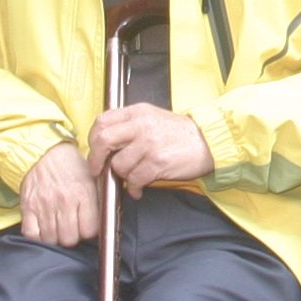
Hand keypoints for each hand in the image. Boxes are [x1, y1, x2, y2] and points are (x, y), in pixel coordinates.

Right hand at [17, 141, 100, 244]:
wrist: (43, 152)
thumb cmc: (70, 165)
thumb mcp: (92, 176)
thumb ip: (100, 199)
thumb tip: (107, 219)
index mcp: (84, 193)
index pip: (90, 230)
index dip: (89, 231)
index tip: (87, 226)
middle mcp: (64, 201)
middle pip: (70, 239)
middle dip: (73, 236)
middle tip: (72, 226)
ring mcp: (45, 206)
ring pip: (52, 240)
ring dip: (56, 237)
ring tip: (59, 227)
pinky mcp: (28, 208)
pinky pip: (33, 235)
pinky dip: (39, 236)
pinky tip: (44, 228)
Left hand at [90, 104, 213, 196]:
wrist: (207, 142)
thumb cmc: (179, 132)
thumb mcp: (151, 117)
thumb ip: (128, 124)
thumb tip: (103, 141)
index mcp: (137, 112)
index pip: (102, 121)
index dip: (93, 139)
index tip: (95, 151)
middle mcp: (141, 126)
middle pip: (103, 140)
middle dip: (96, 159)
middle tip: (98, 169)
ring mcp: (149, 144)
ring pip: (119, 165)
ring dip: (123, 175)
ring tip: (134, 175)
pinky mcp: (157, 163)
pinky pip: (135, 180)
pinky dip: (134, 188)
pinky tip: (139, 187)